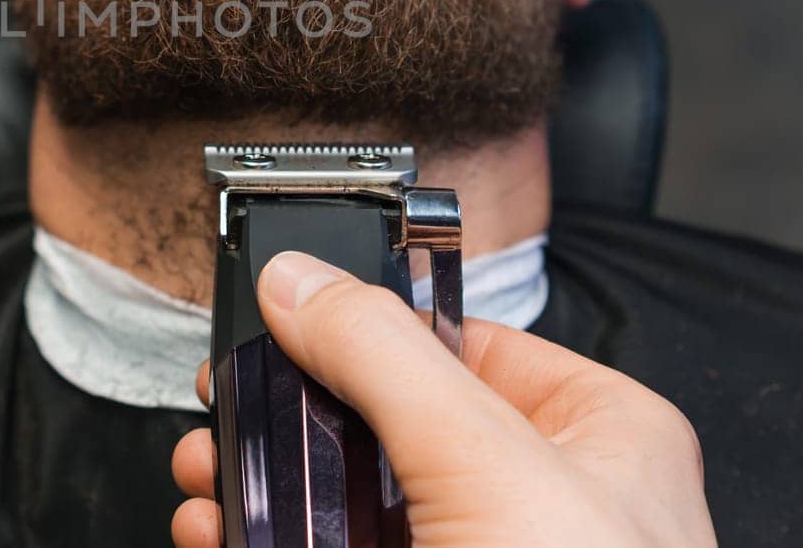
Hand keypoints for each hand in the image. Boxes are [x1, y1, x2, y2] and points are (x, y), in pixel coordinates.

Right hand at [171, 251, 716, 546]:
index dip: (366, 323)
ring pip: (351, 502)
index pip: (465, 341)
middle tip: (225, 401)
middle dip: (290, 413)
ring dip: (263, 484)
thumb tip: (302, 281)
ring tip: (204, 474)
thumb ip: (384, 356)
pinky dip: (268, 544)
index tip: (282, 314)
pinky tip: (218, 535)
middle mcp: (541, 500)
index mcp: (598, 436)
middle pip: (387, 421)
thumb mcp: (484, 464)